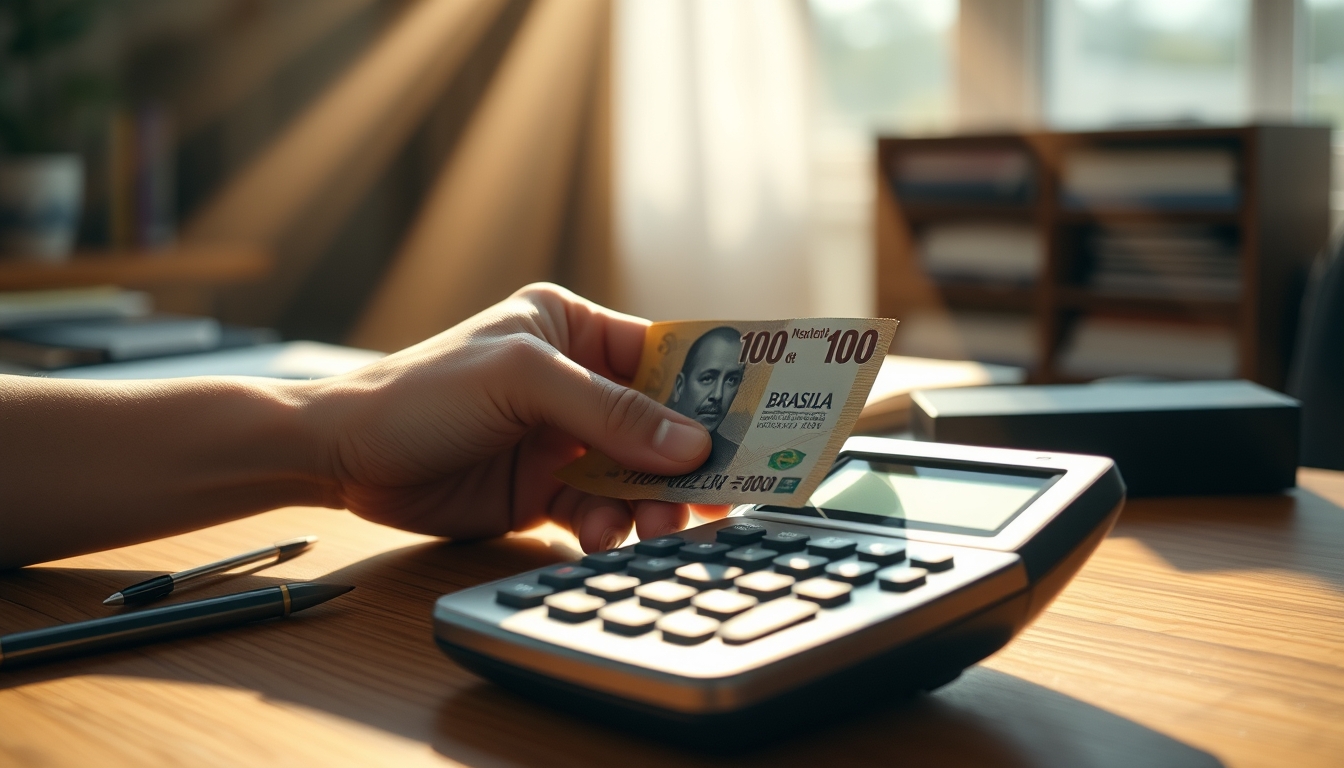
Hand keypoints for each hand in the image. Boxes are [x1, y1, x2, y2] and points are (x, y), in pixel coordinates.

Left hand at [313, 284, 728, 551]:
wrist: (343, 457)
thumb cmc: (421, 393)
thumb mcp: (522, 383)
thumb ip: (609, 410)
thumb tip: (690, 442)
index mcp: (573, 329)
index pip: (664, 354)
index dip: (714, 386)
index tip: (760, 418)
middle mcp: (575, 383)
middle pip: (660, 422)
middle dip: (687, 459)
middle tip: (716, 492)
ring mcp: (561, 440)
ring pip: (636, 474)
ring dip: (651, 502)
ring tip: (653, 526)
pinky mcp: (544, 490)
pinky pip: (600, 510)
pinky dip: (609, 527)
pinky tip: (597, 536)